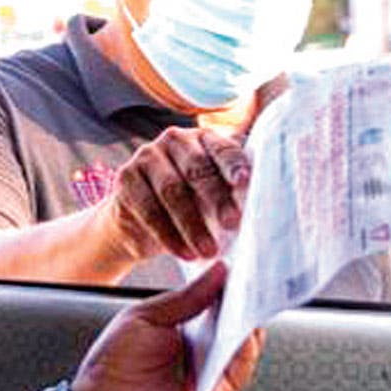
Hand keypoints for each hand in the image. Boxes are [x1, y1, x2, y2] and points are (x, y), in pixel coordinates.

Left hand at [70, 263, 265, 390]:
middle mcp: (203, 350)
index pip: (218, 304)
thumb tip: (218, 272)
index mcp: (187, 327)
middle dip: (246, 304)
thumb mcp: (148, 317)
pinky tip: (244, 336)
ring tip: (252, 304)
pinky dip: (245, 354)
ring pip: (243, 348)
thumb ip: (186, 297)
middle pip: (234, 325)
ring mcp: (211, 374)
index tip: (244, 269)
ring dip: (249, 326)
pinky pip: (238, 374)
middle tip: (255, 283)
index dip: (231, 288)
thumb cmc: (114, 363)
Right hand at [98, 126, 250, 262]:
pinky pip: (149, 208)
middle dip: (217, 198)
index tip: (244, 182)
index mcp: (203, 138)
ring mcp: (147, 156)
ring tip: (208, 250)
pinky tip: (183, 252)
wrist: (140, 224)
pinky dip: (168, 234)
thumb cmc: (189, 207)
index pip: (222, 148)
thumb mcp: (214, 198)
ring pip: (172, 190)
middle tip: (232, 224)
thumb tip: (264, 204)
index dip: (234, 164)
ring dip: (192, 224)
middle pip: (197, 168)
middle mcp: (174, 140)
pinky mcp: (126, 178)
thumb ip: (234, 194)